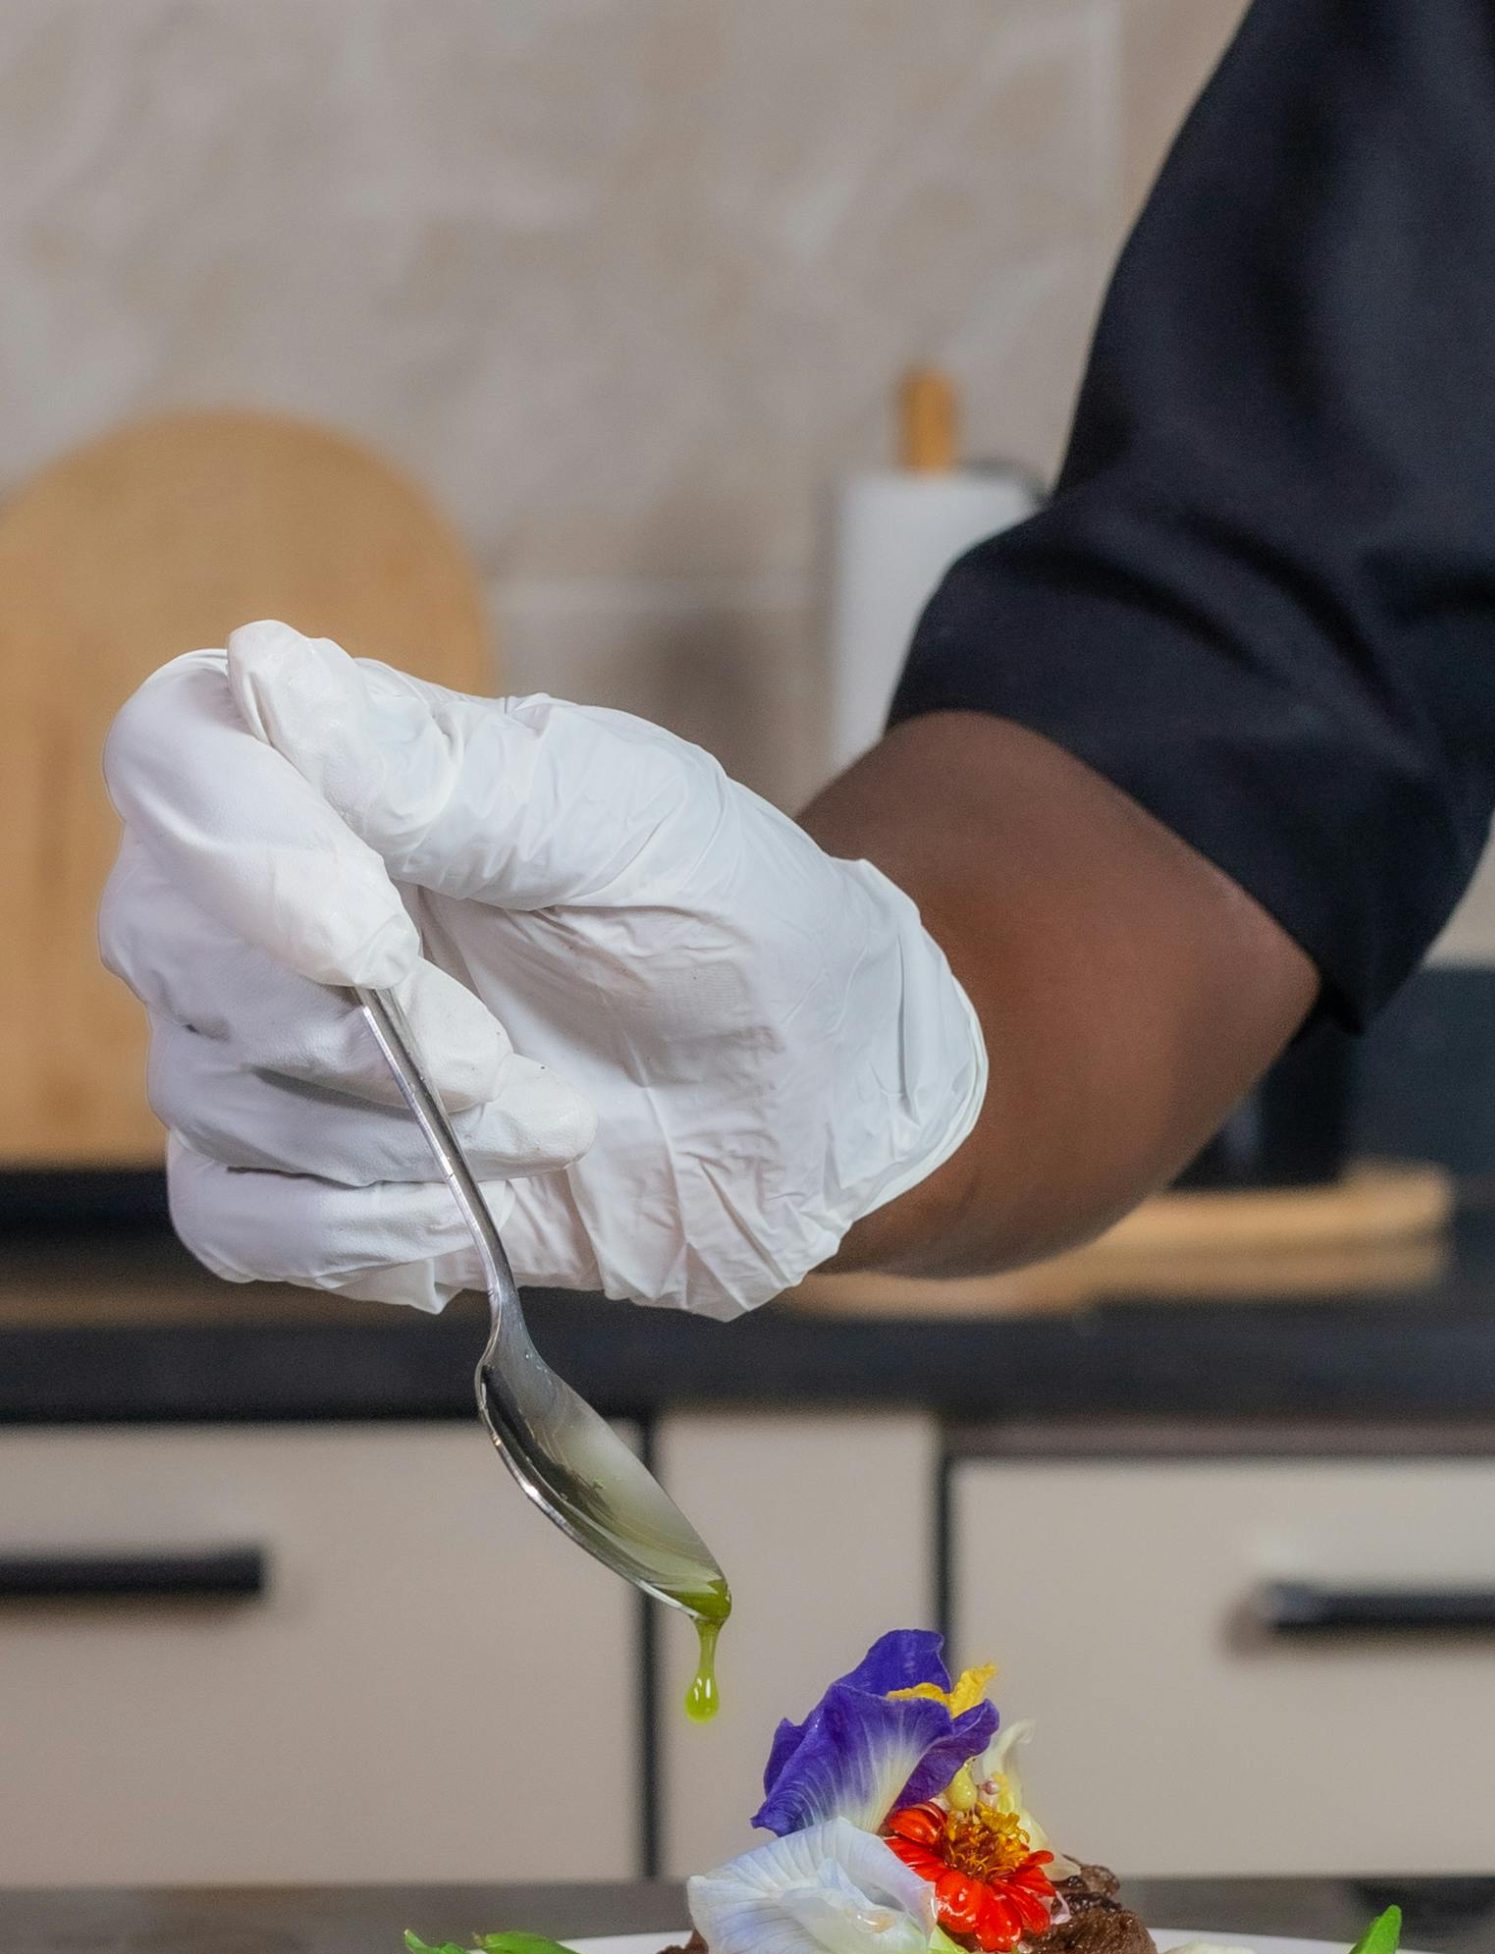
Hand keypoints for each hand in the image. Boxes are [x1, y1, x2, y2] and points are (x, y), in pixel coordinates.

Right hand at [99, 623, 986, 1315]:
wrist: (815, 1107)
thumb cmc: (739, 929)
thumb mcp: (642, 827)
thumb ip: (462, 772)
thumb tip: (273, 670)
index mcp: (355, 774)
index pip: (174, 755)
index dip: (234, 850)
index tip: (371, 935)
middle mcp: (286, 900)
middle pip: (166, 943)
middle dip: (349, 1034)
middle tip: (512, 1066)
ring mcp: (290, 1043)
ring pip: (205, 1092)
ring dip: (388, 1141)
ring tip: (549, 1127)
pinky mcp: (318, 1176)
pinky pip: (232, 1219)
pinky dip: (348, 1229)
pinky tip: (471, 1214)